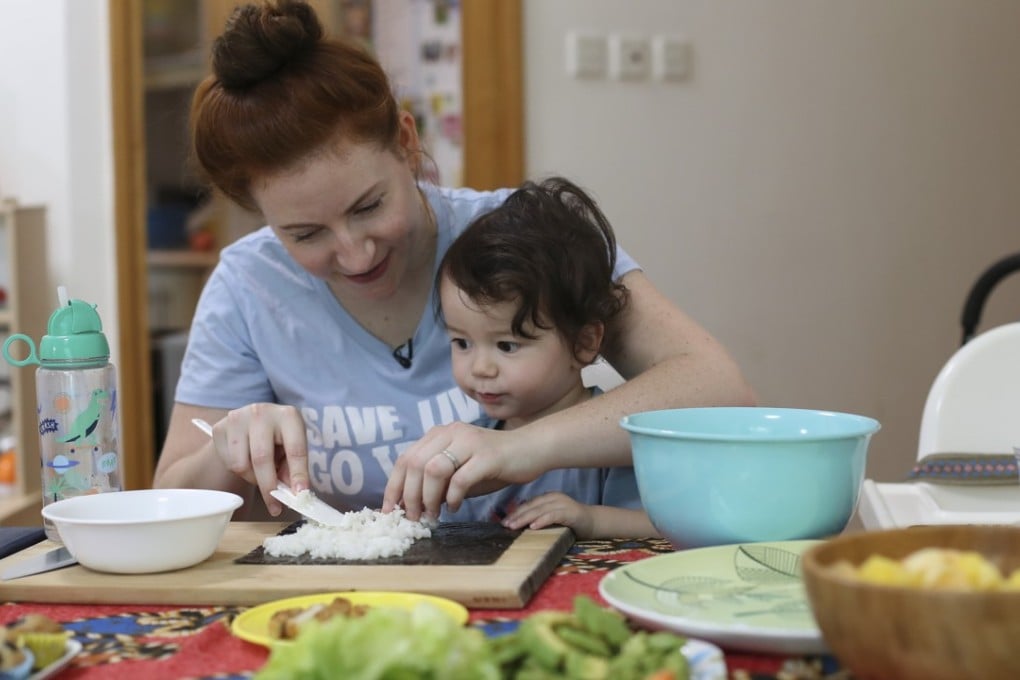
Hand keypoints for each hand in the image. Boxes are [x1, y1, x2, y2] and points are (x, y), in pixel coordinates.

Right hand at [210, 403, 309, 515]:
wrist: (251, 421)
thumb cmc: (278, 438)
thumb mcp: (291, 448)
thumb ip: (293, 470)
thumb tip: (294, 494)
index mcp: (288, 415)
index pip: (295, 449)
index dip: (298, 474)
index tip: (299, 494)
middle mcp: (261, 412)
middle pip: (262, 458)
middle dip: (269, 487)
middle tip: (275, 506)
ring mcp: (237, 418)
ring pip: (241, 465)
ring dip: (252, 478)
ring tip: (260, 471)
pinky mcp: (219, 428)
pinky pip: (228, 463)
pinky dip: (239, 471)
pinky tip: (246, 461)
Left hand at [382, 421, 539, 520]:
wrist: (531, 450)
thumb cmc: (493, 465)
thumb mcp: (459, 472)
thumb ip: (437, 483)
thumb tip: (410, 506)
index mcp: (440, 434)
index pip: (406, 458)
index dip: (394, 486)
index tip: (389, 510)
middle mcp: (451, 433)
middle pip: (415, 464)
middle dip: (409, 496)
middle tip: (412, 518)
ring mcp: (469, 442)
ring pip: (434, 470)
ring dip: (428, 498)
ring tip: (432, 515)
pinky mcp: (487, 455)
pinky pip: (461, 479)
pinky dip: (453, 497)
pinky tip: (455, 507)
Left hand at [501, 492, 593, 536]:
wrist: (595, 523)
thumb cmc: (571, 522)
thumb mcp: (552, 517)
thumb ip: (539, 517)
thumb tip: (520, 524)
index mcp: (548, 497)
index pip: (528, 504)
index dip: (515, 512)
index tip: (503, 522)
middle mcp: (554, 498)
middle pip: (531, 506)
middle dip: (516, 516)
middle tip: (505, 525)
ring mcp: (562, 504)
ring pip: (539, 510)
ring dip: (525, 518)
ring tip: (513, 526)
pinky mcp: (570, 512)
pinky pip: (553, 516)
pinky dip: (542, 521)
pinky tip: (533, 527)